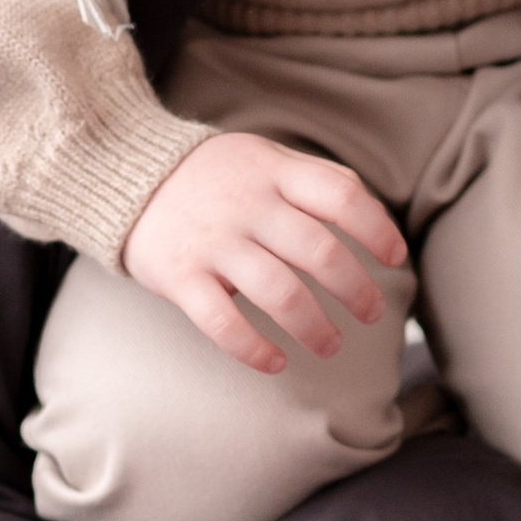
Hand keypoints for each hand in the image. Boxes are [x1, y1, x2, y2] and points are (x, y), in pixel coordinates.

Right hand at [123, 131, 407, 374]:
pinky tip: (276, 362)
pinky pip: (223, 322)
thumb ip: (313, 180)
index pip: (341, 196)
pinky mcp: (180, 277)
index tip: (395, 257)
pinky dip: (254, 349)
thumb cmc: (214, 175)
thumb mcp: (264, 158)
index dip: (377, 228)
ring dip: (315, 327)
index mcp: (275, 172)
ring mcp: (213, 242)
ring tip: (331, 345)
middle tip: (372, 313)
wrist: (126, 174)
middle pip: (319, 252)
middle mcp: (248, 205)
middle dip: (357, 290)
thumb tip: (374, 218)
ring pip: (280, 293)